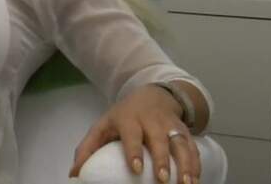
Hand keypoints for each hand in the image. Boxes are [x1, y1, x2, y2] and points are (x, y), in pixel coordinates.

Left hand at [69, 85, 200, 183]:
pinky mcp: (184, 131)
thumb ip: (87, 149)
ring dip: (186, 164)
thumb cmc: (124, 116)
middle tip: (163, 180)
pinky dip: (196, 164)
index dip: (134, 150)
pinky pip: (193, 147)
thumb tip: (73, 174)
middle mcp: (152, 121)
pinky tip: (196, 180)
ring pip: (180, 144)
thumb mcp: (103, 126)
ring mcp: (171, 125)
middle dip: (163, 160)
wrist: (153, 94)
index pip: (131, 133)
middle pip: (159, 139)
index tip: (136, 168)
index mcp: (129, 119)